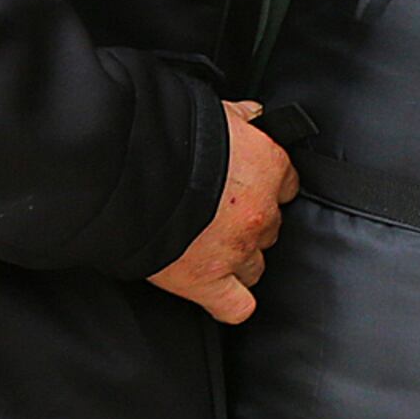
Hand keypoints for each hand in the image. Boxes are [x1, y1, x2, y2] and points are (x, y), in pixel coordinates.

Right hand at [151, 98, 295, 324]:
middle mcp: (260, 212)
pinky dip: (231, 304)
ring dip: (239, 260)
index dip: (266, 188)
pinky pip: (236, 307)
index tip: (249, 187)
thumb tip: (253, 115)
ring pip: (256, 266)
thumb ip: (239, 117)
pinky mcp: (209, 282)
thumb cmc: (169, 136)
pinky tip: (221, 295)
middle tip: (219, 217)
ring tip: (211, 250)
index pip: (286, 184)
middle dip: (248, 223)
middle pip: (269, 227)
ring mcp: (237, 250)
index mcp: (267, 167)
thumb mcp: (214, 111)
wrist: (132, 170)